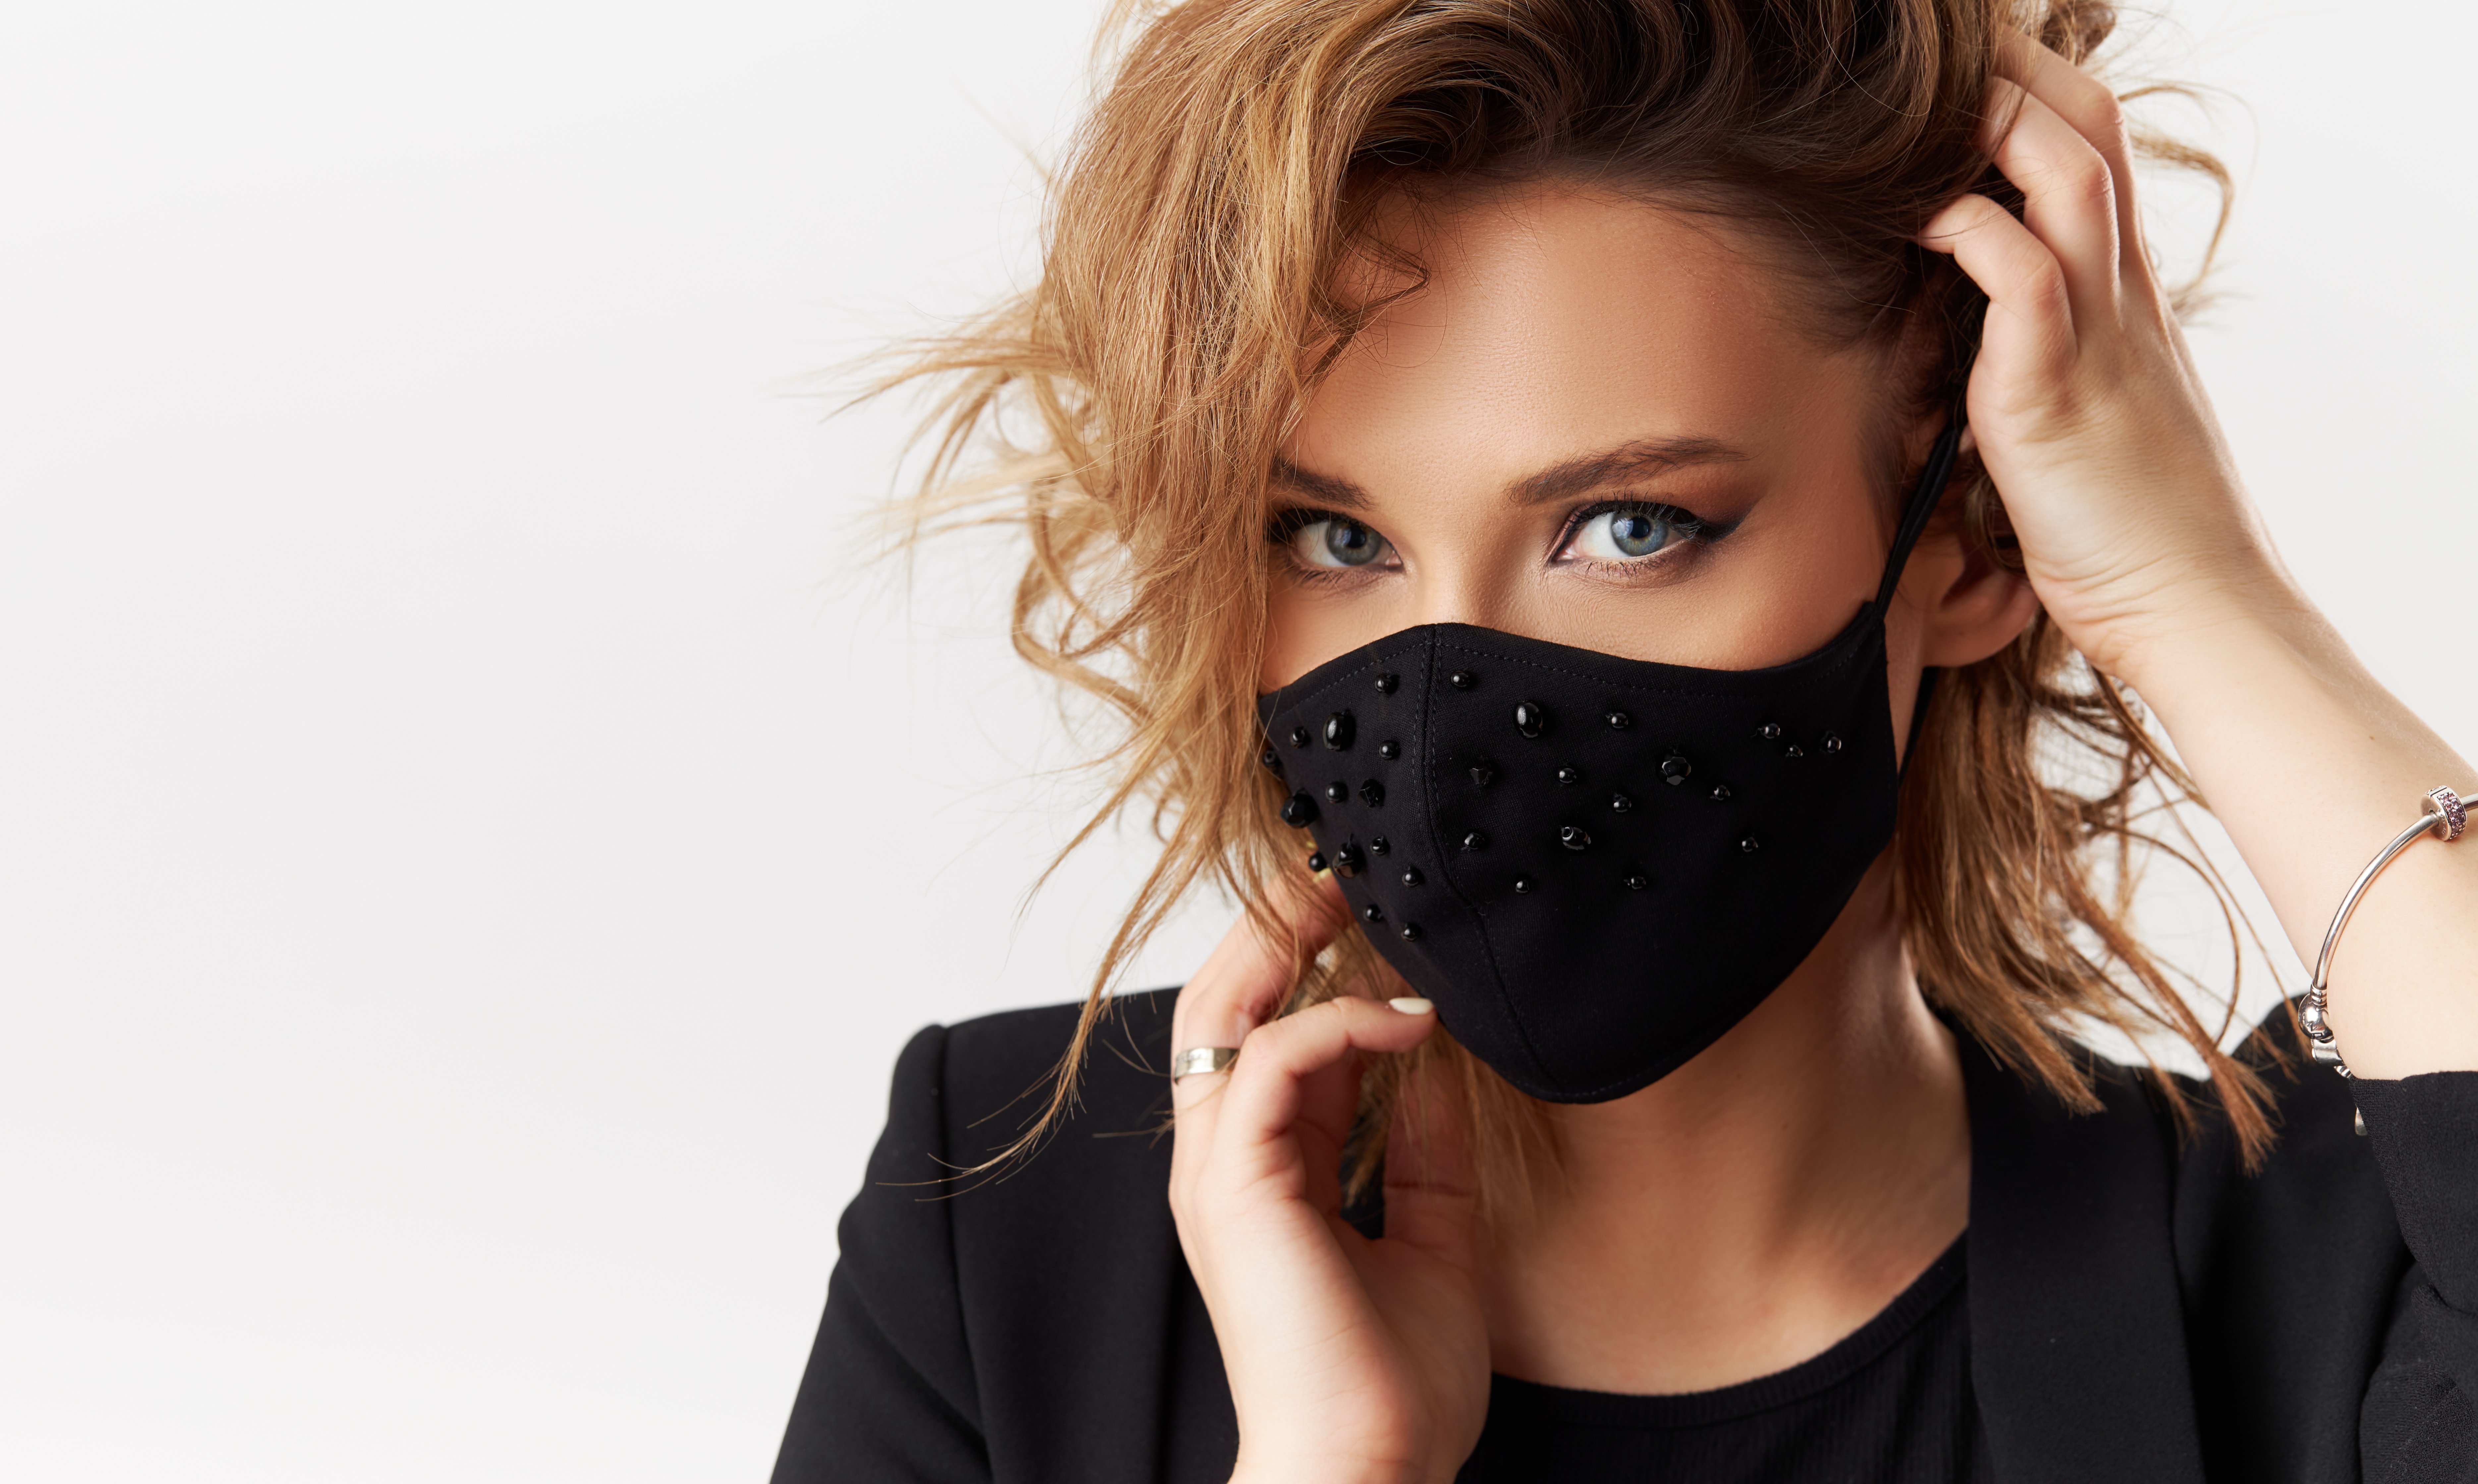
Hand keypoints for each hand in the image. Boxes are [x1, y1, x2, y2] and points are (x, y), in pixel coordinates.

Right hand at [1168, 870, 1489, 1483]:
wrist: (1371, 1471)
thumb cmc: (1393, 1384)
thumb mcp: (1434, 1237)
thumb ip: (1425, 1149)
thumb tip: (1438, 1061)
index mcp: (1262, 1175)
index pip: (1265, 1035)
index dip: (1312, 965)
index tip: (1374, 918)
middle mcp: (1226, 1163)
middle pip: (1222, 1001)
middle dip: (1280, 926)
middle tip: (1348, 873)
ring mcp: (1220, 1171)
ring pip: (1226, 1011)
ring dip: (1294, 945)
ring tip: (1364, 903)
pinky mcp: (1236, 1185)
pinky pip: (1272, 1061)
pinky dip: (1338, 1023)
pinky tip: (1407, 1019)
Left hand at [1921, 35, 2281, 684]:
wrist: (2195, 608)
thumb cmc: (2136, 531)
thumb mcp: (2093, 420)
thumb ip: (2052, 366)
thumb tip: (1983, 344)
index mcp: (2130, 302)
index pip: (2100, 155)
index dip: (2043, 99)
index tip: (1977, 79)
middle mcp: (2123, 299)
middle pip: (2090, 133)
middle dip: (2021, 76)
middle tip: (1950, 54)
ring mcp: (2097, 338)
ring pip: (2068, 176)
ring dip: (1997, 125)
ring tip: (1928, 107)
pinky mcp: (2053, 392)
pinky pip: (2024, 274)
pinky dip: (1970, 232)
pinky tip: (1918, 222)